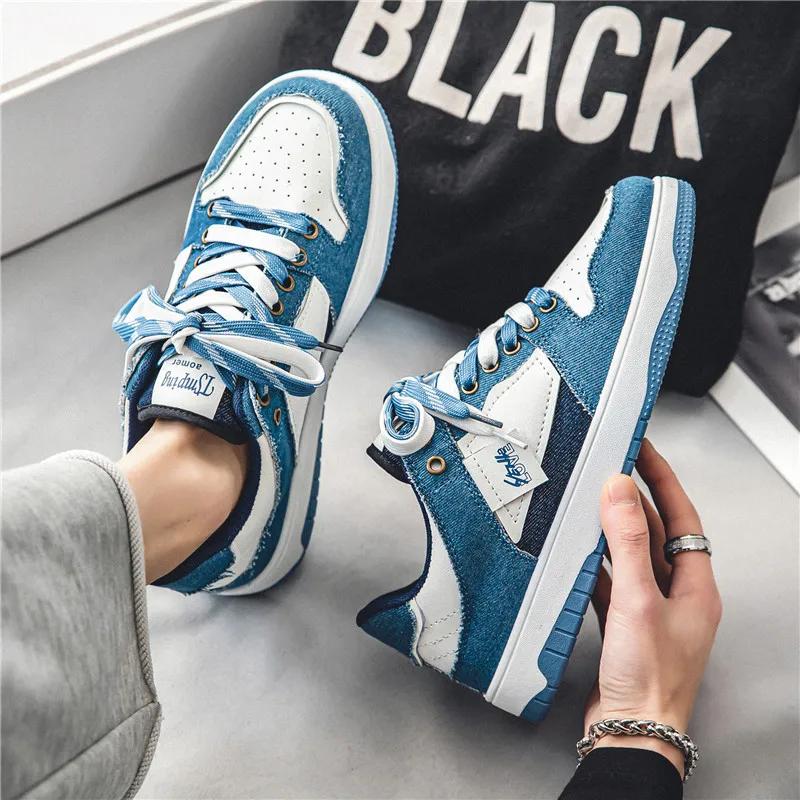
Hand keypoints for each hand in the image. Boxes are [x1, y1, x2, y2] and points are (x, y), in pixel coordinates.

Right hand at [584, 439, 721, 776]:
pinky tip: (577, 555)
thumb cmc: (650, 680)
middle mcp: (677, 595)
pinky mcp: (625, 625)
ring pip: (630, 556)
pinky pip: (610, 581)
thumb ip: (626, 540)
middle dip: (632, 501)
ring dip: (610, 531)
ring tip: (588, 503)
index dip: (662, 479)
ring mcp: (650, 610)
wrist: (631, 731)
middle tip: (610, 468)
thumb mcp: (638, 599)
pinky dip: (594, 565)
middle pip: (655, 534)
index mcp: (695, 586)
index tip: (643, 450)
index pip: (681, 516)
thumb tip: (620, 489)